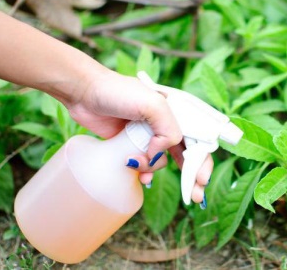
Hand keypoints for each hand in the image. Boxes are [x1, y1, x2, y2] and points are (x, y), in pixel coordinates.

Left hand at [66, 70, 212, 204]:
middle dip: (192, 176)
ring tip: (138, 168)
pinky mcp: (131, 145)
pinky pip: (144, 165)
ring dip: (154, 170)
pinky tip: (139, 176)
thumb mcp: (152, 104)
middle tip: (195, 196)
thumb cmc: (118, 91)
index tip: (201, 181)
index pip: (198, 140)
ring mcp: (148, 136)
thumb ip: (168, 130)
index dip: (202, 162)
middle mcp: (165, 125)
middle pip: (187, 155)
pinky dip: (144, 173)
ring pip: (162, 161)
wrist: (84, 92)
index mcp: (177, 113)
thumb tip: (159, 154)